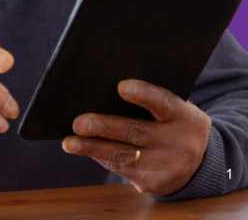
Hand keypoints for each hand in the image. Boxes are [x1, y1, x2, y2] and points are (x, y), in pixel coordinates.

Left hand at [62, 79, 212, 195]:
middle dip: (105, 127)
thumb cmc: (172, 124)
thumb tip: (102, 89)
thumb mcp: (174, 110)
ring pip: (125, 155)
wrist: (199, 164)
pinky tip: (84, 149)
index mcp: (186, 117)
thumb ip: (150, 101)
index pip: (164, 103)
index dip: (144, 94)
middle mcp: (180, 143)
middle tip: (79, 122)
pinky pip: (122, 169)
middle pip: (137, 132)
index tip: (121, 86)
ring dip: (93, 148)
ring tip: (70, 142)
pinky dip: (100, 157)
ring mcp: (169, 166)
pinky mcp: (155, 183)